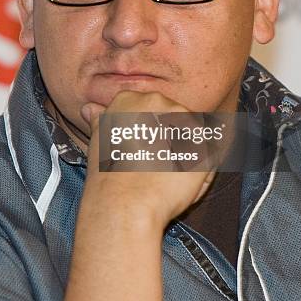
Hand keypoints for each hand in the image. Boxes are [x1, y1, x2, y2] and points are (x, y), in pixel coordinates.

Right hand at [80, 91, 215, 231]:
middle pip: (172, 118)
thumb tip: (90, 109)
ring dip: (185, 154)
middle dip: (169, 141)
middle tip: (153, 165)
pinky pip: (209, 153)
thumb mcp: (98, 141)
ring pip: (192, 136)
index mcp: (132, 98)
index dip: (148, 133)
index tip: (141, 151)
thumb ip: (101, 120)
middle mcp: (159, 102)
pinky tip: (180, 181)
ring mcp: (184, 119)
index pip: (149, 110)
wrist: (124, 202)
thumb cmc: (109, 175)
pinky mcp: (204, 142)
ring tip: (165, 176)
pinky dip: (200, 169)